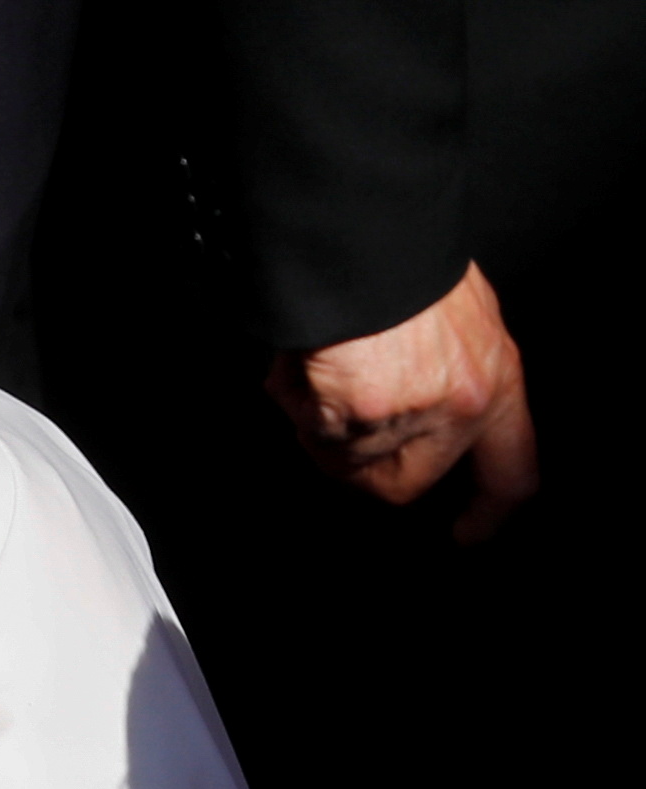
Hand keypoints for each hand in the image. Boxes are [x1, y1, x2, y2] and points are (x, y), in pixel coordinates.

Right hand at [267, 261, 537, 542]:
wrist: (366, 239)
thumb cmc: (401, 267)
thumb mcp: (455, 322)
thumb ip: (443, 378)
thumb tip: (398, 424)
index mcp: (495, 379)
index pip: (512, 472)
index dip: (489, 514)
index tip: (468, 534)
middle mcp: (463, 404)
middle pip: (403, 487)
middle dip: (356, 466)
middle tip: (333, 424)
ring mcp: (411, 413)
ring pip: (343, 459)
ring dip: (316, 420)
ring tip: (320, 365)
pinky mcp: (359, 413)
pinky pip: (310, 428)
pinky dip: (292, 397)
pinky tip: (302, 361)